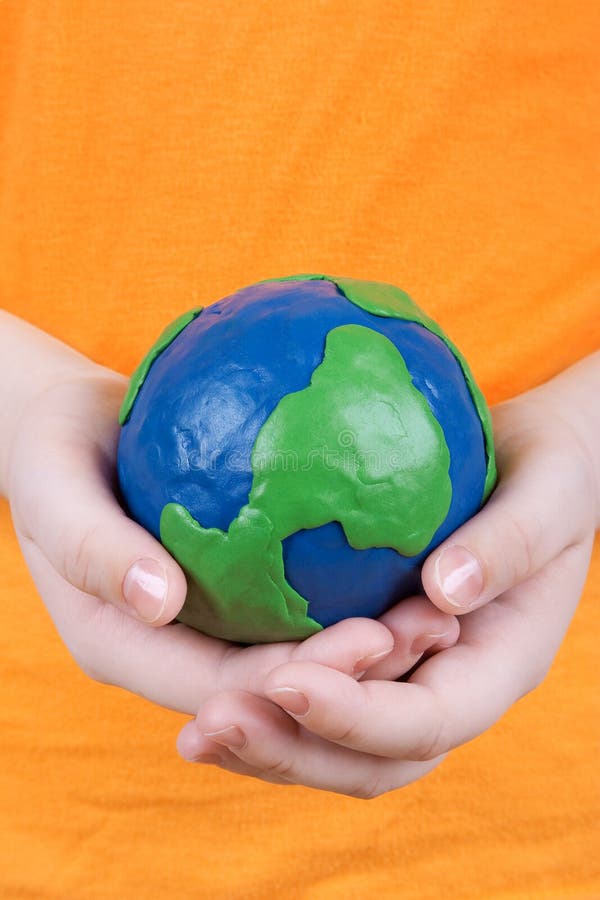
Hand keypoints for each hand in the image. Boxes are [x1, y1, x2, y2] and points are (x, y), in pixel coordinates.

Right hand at [6, 356, 457, 712]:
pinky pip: (291, 601)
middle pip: (274, 688)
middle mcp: (169, 651)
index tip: (375, 640)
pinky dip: (346, 591)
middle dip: (354, 676)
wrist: (59, 429)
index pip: (224, 688)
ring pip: (293, 652)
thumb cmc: (48, 450)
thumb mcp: (52, 487)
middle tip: (430, 628)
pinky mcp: (227, 590)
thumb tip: (162, 602)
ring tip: (439, 607)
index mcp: (124, 647)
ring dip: (366, 642)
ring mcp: (200, 625)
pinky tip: (405, 556)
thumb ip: (94, 547)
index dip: (301, 682)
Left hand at [176, 362, 598, 796]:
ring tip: (195, 728)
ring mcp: (410, 678)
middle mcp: (450, 688)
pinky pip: (318, 693)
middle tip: (208, 728)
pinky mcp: (372, 654)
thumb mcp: (550, 495)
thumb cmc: (553, 476)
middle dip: (291, 753)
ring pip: (336, 745)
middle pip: (371, 761)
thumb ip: (510, 543)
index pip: (428, 720)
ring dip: (267, 743)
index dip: (359, 715)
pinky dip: (266, 699)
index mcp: (497, 666)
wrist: (534, 472)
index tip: (287, 680)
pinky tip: (208, 678)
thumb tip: (443, 592)